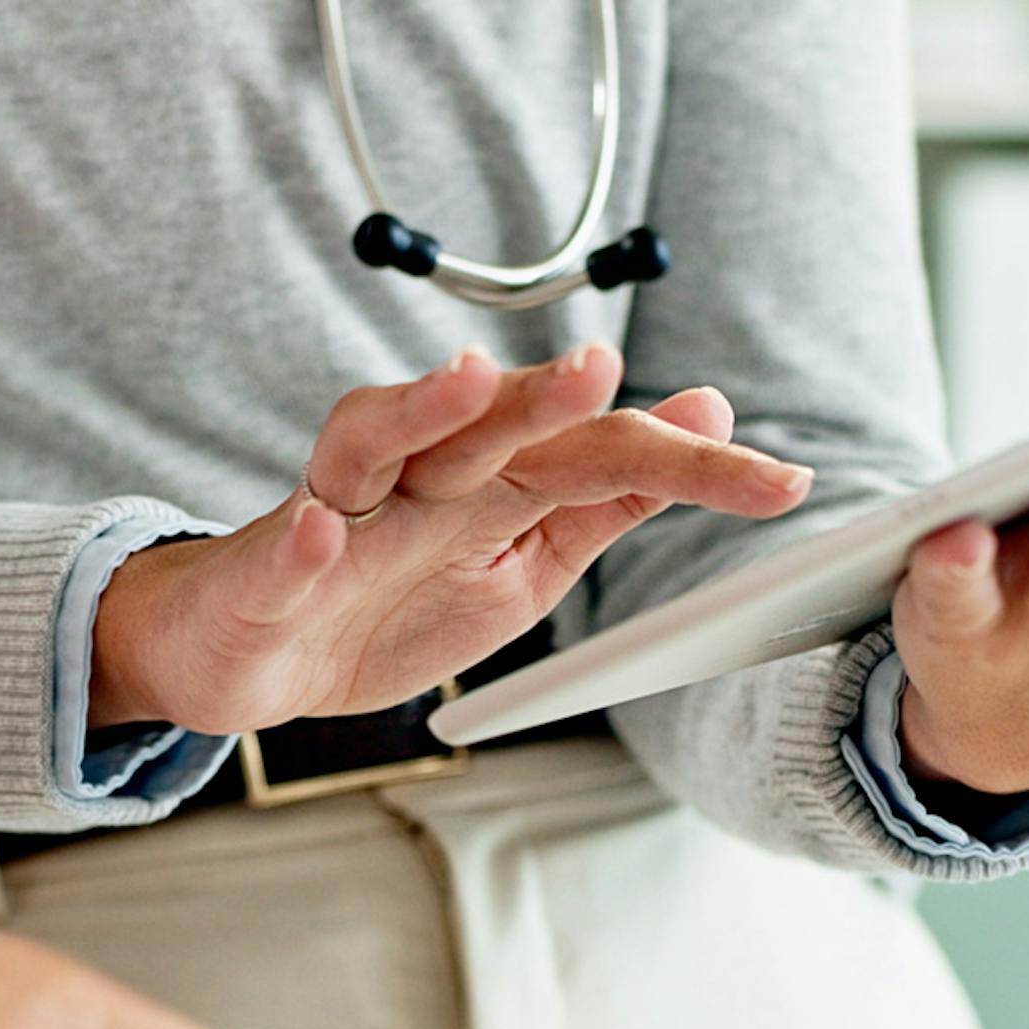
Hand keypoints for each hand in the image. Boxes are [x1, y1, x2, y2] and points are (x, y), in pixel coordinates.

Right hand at [89, 345, 813, 733]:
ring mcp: (335, 515)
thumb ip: (607, 497)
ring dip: (418, 412)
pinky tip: (325, 534)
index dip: (686, 465)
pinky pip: (281, 551)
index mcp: (490, 484)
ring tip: (466, 390)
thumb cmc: (387, 602)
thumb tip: (707, 420)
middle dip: (546, 396)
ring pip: (370, 445)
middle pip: (485, 425)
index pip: (595, 453)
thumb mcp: (523, 564)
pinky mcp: (262, 574)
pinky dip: (301, 543)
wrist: (249, 657)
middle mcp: (416, 479)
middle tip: (608, 371)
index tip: (780, 482)